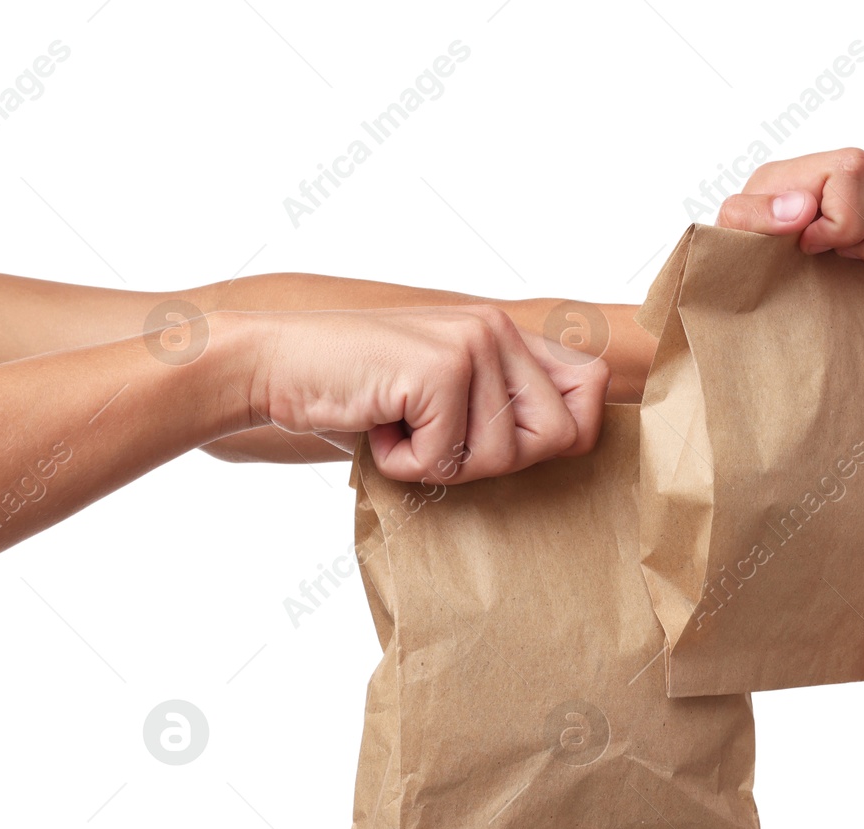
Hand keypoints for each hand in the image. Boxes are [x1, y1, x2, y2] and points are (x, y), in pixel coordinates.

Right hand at [233, 305, 608, 483]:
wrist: (272, 366)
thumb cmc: (357, 395)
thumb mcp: (442, 396)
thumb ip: (501, 406)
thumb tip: (571, 441)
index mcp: (506, 332)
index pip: (590, 388)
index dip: (565, 433)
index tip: (508, 444)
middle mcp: (497, 329)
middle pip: (558, 437)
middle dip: (495, 461)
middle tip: (437, 439)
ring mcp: (472, 344)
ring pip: (503, 457)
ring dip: (441, 463)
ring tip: (399, 425)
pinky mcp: (440, 369)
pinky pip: (448, 459)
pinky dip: (403, 464)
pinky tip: (376, 424)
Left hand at [715, 148, 863, 266]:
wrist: (772, 267)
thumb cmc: (756, 246)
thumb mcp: (736, 231)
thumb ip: (754, 216)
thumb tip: (801, 208)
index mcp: (820, 165)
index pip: (855, 171)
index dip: (840, 224)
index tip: (811, 247)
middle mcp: (862, 165)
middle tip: (848, 257)